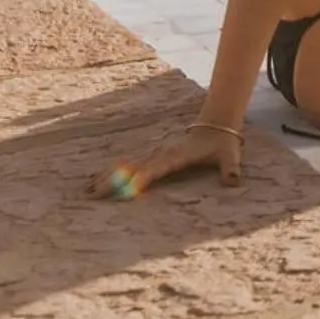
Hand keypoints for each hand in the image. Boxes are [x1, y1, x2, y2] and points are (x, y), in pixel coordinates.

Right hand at [88, 121, 242, 199]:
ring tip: (86, 191)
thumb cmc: (224, 142)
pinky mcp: (155, 157)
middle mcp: (162, 154)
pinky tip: (98, 181)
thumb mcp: (231, 155)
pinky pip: (131, 167)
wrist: (217, 122)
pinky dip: (114, 174)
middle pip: (133, 169)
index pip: (155, 169)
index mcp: (177, 155)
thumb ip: (232, 169)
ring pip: (127, 167)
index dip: (142, 178)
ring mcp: (156, 154)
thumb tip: (234, 182)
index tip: (126, 190)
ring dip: (107, 178)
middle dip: (112, 181)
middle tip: (90, 195)